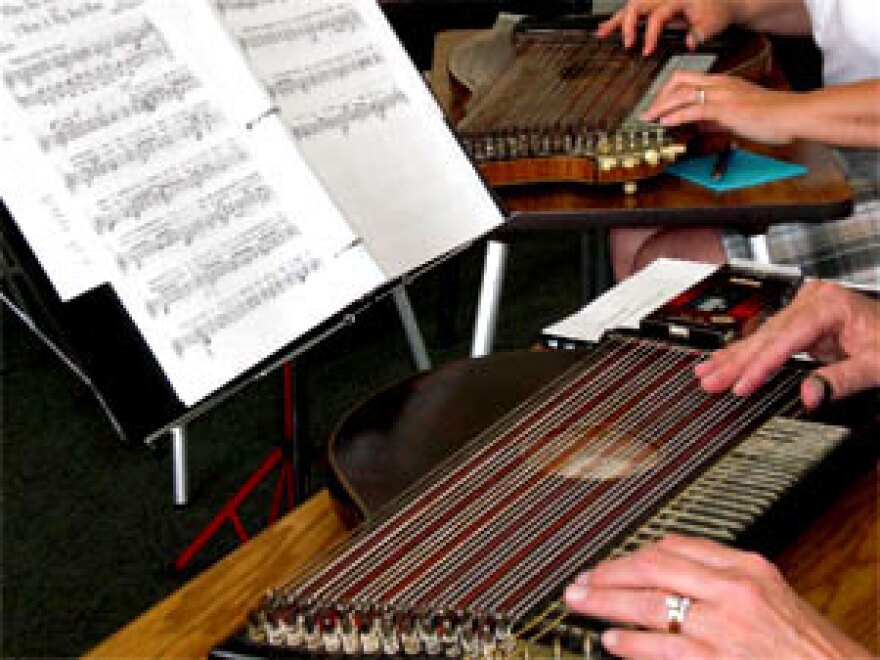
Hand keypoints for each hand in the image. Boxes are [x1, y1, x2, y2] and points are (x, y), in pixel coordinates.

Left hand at [563, 535, 871, 658]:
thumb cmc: (809, 647)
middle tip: (579, 580)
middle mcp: (734, 590)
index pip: (675, 546)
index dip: (634, 554)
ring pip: (650, 604)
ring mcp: (726, 627)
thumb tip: (670, 570)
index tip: (611, 562)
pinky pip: (662, 648)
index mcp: (746, 567)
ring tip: (581, 604)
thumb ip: (724, 578)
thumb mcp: (771, 595)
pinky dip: (632, 642)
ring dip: (607, 603)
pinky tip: (611, 641)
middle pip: (653, 568)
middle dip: (609, 573)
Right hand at [596, 0, 734, 54]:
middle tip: (627, 43)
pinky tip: (606, 27)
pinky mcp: (654, 5)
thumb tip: (689, 43)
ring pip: (632, 6)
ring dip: (615, 20)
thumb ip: (701, 33)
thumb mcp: (714, 24)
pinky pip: (633, 10)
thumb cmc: (717, 12)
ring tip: (602, 33)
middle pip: (638, 5)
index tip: (646, 51)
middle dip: (628, 24)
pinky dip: (619, 19)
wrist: (723, 2)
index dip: (650, 34)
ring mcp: (658, 0)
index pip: (658, 15)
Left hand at [640, 72, 797, 143]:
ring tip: (650, 118)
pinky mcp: (727, 107)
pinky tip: (666, 122)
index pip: (687, 80)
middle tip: (649, 114)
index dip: (667, 92)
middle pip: (679, 80)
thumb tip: (696, 125)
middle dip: (659, 97)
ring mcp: (724, 94)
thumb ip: (714, 119)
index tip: (657, 108)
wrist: (793, 115)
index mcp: (723, 84)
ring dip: (662, 107)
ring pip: (683, 93)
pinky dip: (677, 114)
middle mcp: (721, 84)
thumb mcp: (736, 117)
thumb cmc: (771, 117)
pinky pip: (695, 108)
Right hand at [695, 280, 879, 407]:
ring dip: (734, 358)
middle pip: (766, 335)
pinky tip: (726, 360)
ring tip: (707, 373)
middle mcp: (815, 300)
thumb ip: (842, 380)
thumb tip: (809, 395)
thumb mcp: (877, 365)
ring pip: (762, 335)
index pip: (785, 339)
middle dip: (736, 361)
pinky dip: (748, 352)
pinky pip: (770, 337)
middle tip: (710, 381)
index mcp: (830, 304)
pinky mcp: (804, 320)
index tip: (741, 385)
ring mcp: (807, 307)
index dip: (760, 365)